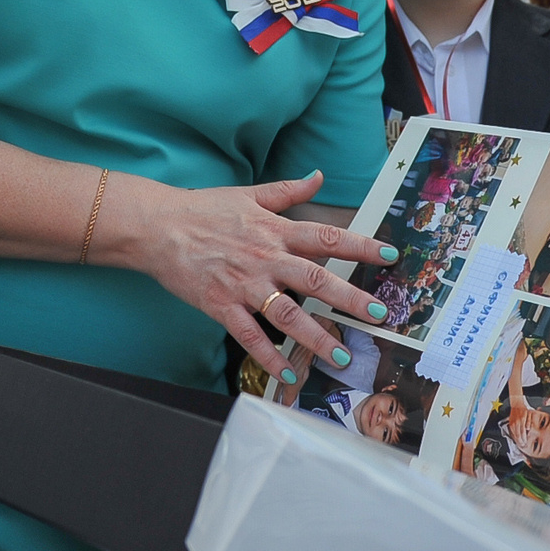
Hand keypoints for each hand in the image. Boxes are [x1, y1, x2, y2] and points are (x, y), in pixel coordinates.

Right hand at [113, 171, 394, 381]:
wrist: (158, 227)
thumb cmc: (205, 209)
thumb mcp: (250, 194)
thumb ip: (288, 190)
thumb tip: (319, 176)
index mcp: (276, 229)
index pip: (327, 237)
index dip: (361, 245)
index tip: (390, 255)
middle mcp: (266, 258)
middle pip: (316, 279)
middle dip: (350, 298)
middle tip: (379, 314)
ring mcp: (244, 284)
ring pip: (287, 314)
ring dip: (316, 337)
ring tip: (341, 357)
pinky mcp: (222, 305)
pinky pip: (249, 336)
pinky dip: (268, 357)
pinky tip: (287, 374)